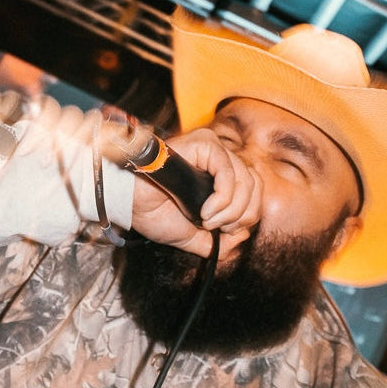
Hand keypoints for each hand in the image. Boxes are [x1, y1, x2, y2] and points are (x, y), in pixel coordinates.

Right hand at [128, 128, 261, 259]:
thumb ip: (217, 243)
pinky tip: (205, 211)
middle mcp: (220, 159)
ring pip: (246, 180)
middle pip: (255, 185)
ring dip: (230, 210)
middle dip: (241, 215)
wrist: (131, 204)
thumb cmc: (154, 213)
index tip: (226, 231)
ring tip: (206, 220)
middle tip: (217, 227)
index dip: (247, 214)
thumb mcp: (193, 236)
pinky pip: (229, 173)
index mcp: (220, 176)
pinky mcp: (204, 144)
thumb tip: (241, 237)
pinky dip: (222, 199)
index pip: (255, 189)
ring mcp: (213, 149)